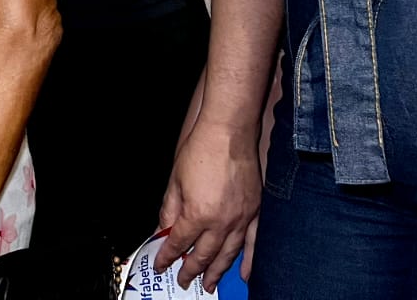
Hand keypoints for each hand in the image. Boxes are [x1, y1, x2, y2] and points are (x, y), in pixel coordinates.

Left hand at [153, 119, 261, 291]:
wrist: (228, 132)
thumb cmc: (200, 150)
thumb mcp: (175, 181)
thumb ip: (169, 210)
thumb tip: (162, 230)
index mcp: (196, 213)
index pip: (178, 242)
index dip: (168, 256)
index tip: (161, 264)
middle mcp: (220, 222)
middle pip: (203, 255)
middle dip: (190, 270)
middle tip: (183, 281)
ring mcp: (241, 219)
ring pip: (227, 255)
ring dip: (216, 272)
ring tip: (208, 285)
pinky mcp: (255, 212)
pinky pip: (253, 244)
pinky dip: (248, 262)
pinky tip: (244, 275)